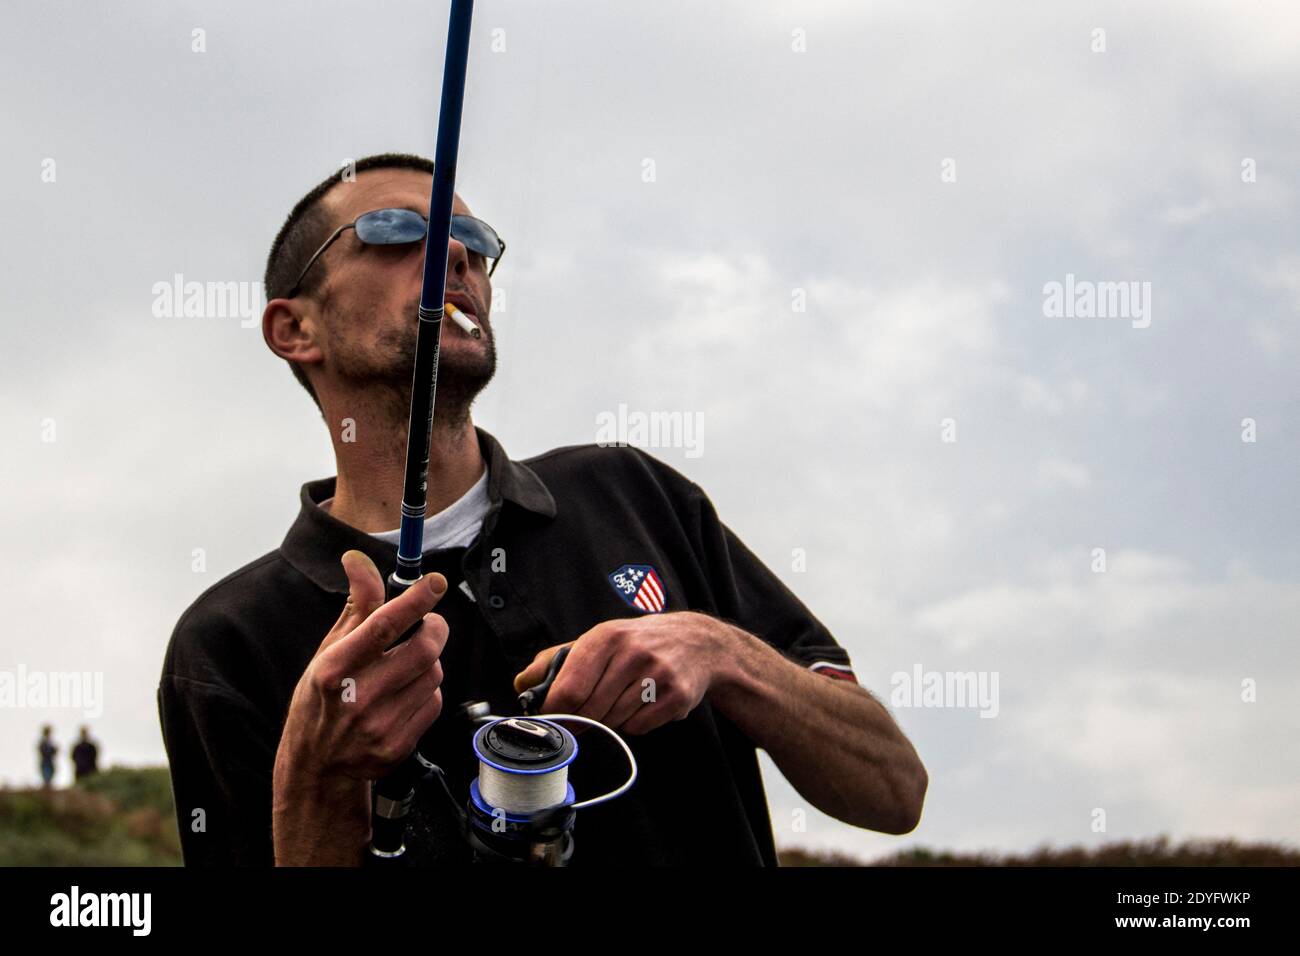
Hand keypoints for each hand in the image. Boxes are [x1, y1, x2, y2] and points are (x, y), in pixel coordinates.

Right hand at [275, 550, 449, 786]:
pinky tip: (404, 696)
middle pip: (424, 649)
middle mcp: (357, 698)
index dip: (415, 600)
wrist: (317, 765)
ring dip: (429, 662)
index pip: (384, 626)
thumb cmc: (322, 698)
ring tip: (404, 668)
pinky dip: (426, 692)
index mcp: (334, 669)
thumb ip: (355, 605)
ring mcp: (379, 726)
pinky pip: (434, 702)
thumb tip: (357, 559)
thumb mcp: (329, 649)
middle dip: (433, 629)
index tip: (434, 583)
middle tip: (426, 625)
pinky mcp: (398, 746)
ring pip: (434, 674)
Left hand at [513, 611, 733, 734]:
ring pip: (614, 721)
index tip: (553, 717)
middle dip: (582, 719)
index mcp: (606, 636)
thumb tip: (521, 685)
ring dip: (610, 720)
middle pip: (590, 711)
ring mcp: (657, 675)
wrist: (697, 643)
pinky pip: (639, 728)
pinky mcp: (677, 696)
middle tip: (586, 714)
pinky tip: (643, 704)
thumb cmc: (637, 642)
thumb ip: (555, 661)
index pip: (568, 689)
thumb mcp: (598, 639)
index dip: (555, 711)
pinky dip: (635, 723)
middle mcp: (633, 652)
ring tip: (621, 700)